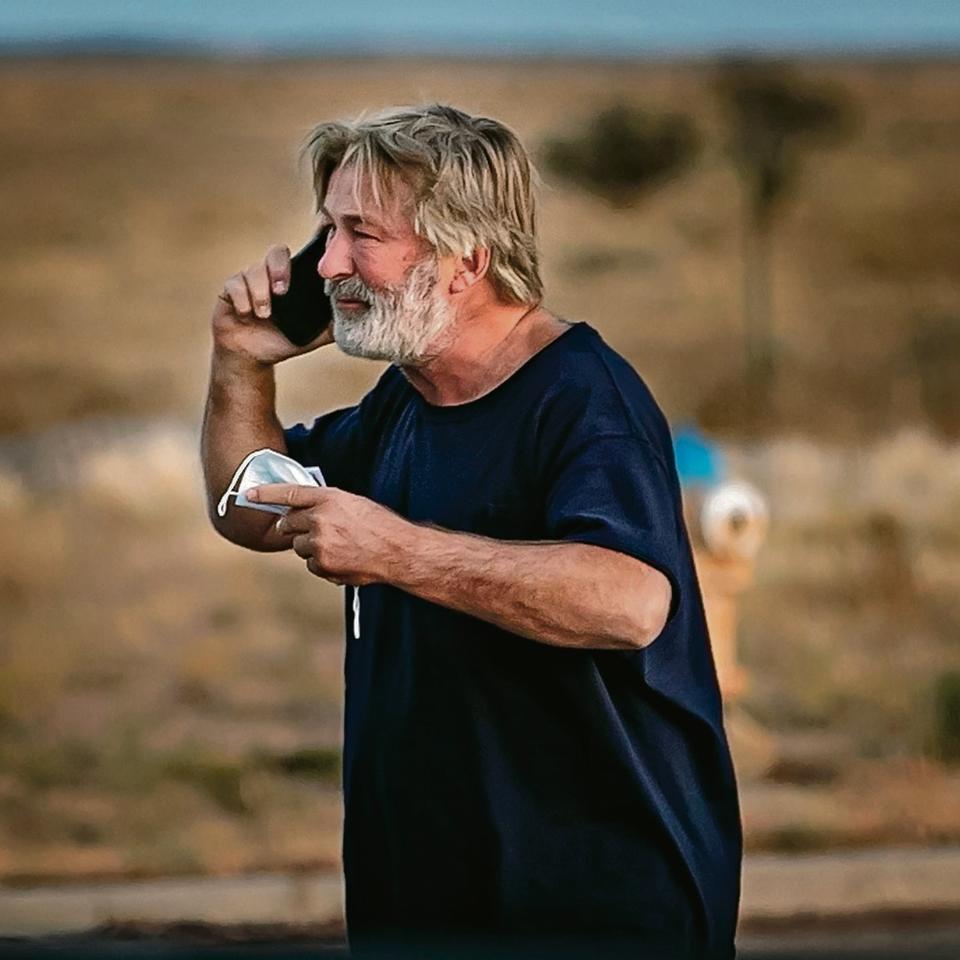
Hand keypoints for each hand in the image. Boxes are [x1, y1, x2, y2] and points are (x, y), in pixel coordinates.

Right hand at [212, 244, 333, 364]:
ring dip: (260, 292)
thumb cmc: (284, 340)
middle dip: (279, 269)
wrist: (254, 358)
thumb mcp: (314, 334)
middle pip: (276, 252)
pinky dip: (242, 300)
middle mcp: (271, 275)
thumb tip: (358, 314)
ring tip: (264, 314)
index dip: (308, 249)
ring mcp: (249, 280)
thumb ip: (333, 323)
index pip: (300, 256)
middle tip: (283, 291)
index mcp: (292, 280)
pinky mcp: (230, 290)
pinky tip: (247, 314)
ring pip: (253, 270)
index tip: (315, 253)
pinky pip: (234, 285)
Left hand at [246, 484, 408, 585]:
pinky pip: (311, 564)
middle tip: (309, 529)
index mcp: (329, 498)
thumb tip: (303, 511)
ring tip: (338, 546)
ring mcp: (319, 544)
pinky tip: (342, 559)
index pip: (289, 493)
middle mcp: (320, 519)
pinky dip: (322, 564)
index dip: (265, 493)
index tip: (247, 494)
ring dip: (310, 546)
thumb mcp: (353, 503)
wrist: (397, 551)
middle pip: (288, 522)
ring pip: (298, 546)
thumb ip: (326, 505)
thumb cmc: (380, 525)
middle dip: (292, 526)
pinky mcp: (322, 565)